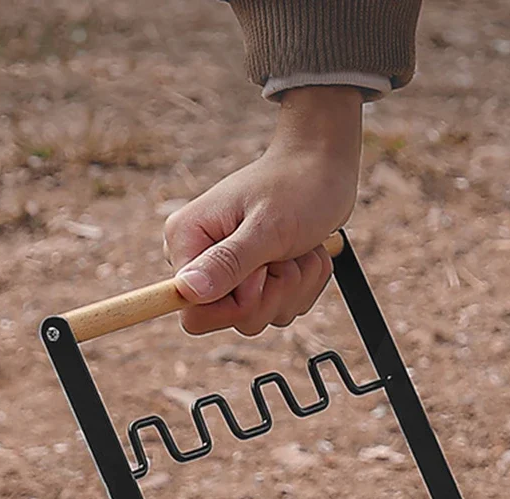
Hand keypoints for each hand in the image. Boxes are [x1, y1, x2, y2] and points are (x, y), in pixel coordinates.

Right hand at [164, 86, 362, 335]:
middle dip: (275, 292)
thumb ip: (228, 262)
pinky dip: (306, 283)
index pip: (193, 312)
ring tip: (298, 247)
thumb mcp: (266, 228)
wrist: (322, 167)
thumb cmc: (295, 187)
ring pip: (266, 315)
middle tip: (285, 254)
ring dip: (295, 284)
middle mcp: (204, 262)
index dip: (232, 307)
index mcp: (187, 242)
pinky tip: (305, 252)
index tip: (260, 276)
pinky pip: (285, 307)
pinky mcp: (262, 281)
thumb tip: (187, 291)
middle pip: (237, 319)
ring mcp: (234, 274)